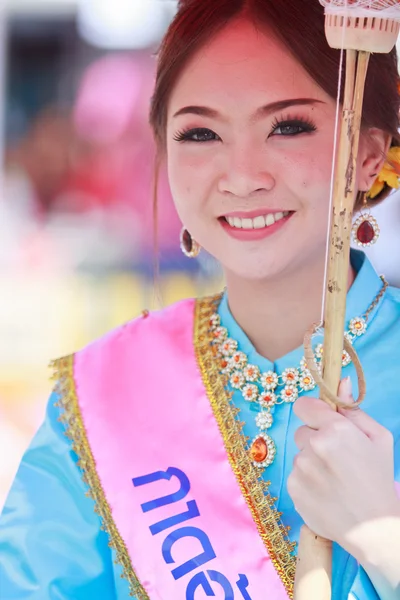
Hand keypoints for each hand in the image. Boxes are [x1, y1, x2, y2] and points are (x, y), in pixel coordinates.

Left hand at [287, 377, 399, 560]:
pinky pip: (295, 475)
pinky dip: (307, 481)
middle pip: (302, 431)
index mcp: (335, 430)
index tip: (320, 420)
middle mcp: (313, 446)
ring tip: (334, 479)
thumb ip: (354, 409)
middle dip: (315, 439)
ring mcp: (300, 468)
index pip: (304, 405)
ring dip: (311, 462)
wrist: (372, 527)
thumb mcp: (378, 439)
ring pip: (299, 455)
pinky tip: (326, 492)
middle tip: (337, 457)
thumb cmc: (379, 479)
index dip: (312, 411)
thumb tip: (339, 381)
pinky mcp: (293, 488)